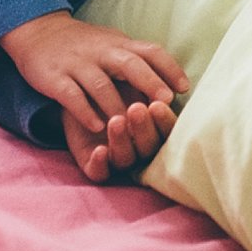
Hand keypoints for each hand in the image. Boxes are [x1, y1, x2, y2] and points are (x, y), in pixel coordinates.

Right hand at [0, 10, 188, 143]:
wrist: (38, 32)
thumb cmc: (85, 45)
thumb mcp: (113, 44)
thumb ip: (139, 59)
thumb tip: (173, 81)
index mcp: (119, 44)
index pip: (150, 51)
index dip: (169, 67)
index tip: (183, 88)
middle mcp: (101, 52)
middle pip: (129, 64)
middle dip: (149, 82)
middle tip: (164, 102)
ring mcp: (77, 64)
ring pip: (101, 85)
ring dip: (116, 106)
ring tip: (131, 125)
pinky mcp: (55, 78)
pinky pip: (71, 95)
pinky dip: (85, 111)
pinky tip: (97, 127)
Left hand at [64, 89, 178, 182]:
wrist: (78, 88)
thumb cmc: (114, 82)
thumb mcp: (135, 78)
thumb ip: (153, 84)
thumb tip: (174, 88)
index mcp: (154, 129)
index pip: (166, 131)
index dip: (164, 120)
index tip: (159, 102)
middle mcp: (138, 147)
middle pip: (148, 147)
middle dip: (144, 128)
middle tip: (136, 108)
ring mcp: (116, 157)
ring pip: (125, 159)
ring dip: (122, 141)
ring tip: (116, 121)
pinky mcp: (93, 165)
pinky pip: (99, 173)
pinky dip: (100, 164)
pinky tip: (100, 151)